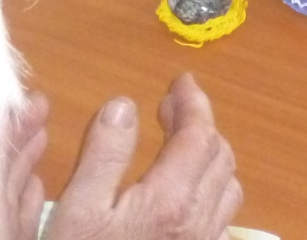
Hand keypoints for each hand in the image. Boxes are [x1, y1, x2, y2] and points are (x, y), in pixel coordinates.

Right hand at [46, 74, 242, 239]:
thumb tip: (125, 105)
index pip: (199, 134)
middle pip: (221, 156)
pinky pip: (222, 218)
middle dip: (200, 124)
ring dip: (209, 156)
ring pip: (228, 188)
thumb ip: (104, 154)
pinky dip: (211, 190)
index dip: (194, 101)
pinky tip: (183, 194)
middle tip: (169, 109)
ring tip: (177, 145)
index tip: (179, 82)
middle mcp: (198, 224)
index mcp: (170, 202)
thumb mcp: (78, 211)